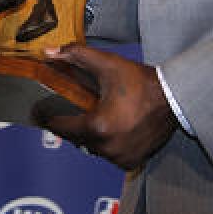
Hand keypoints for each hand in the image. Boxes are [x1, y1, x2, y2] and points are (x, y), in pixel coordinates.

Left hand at [34, 45, 175, 169]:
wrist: (174, 98)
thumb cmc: (141, 82)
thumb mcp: (106, 64)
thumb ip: (75, 55)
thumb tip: (49, 52)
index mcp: (98, 126)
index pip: (61, 127)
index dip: (47, 118)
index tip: (38, 113)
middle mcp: (108, 148)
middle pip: (76, 138)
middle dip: (71, 124)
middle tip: (66, 110)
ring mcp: (120, 157)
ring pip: (92, 147)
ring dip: (89, 134)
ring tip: (92, 115)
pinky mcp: (131, 161)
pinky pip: (108, 154)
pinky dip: (106, 143)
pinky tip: (109, 127)